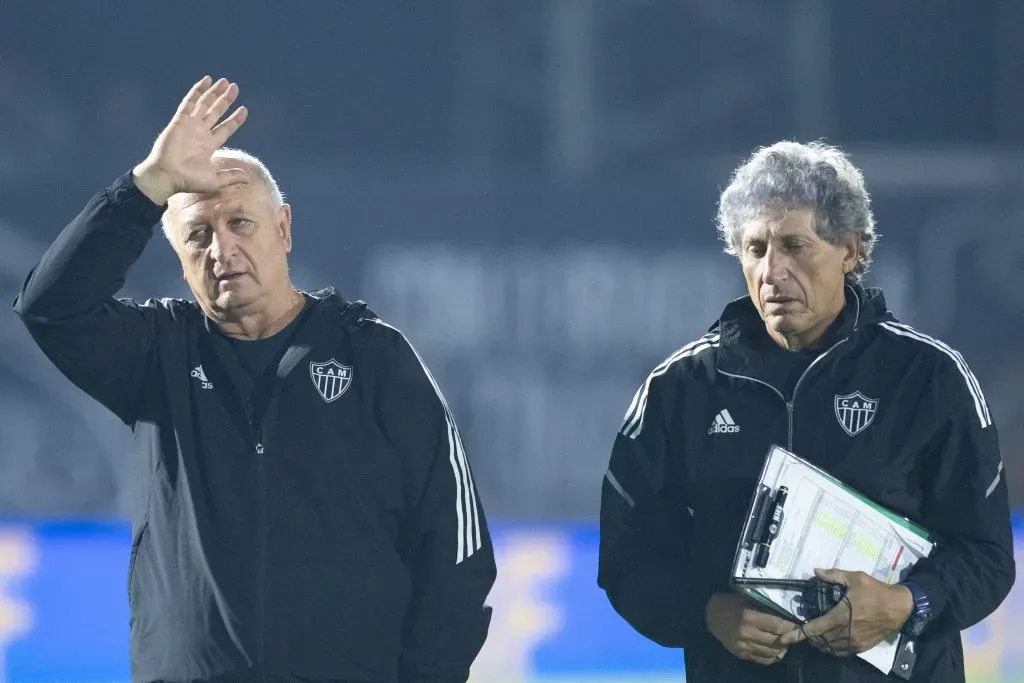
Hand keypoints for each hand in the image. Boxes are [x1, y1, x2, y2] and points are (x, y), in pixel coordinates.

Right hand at [132, 75, 249, 205]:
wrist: (166, 176)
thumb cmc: (188, 181)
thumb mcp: (214, 180)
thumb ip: (230, 176)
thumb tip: (248, 177)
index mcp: (209, 145)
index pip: (225, 128)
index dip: (234, 119)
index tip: (244, 110)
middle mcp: (200, 133)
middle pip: (216, 112)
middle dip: (225, 100)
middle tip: (235, 88)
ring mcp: (190, 125)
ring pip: (205, 104)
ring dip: (214, 92)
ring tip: (225, 82)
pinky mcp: (180, 120)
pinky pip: (190, 102)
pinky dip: (198, 91)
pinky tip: (206, 80)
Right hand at [705, 592, 798, 665]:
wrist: (711, 615)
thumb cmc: (731, 603)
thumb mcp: (747, 599)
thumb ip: (764, 607)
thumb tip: (786, 613)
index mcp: (748, 617)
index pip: (776, 626)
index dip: (790, 627)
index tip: (799, 625)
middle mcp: (746, 634)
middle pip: (776, 641)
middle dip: (789, 638)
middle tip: (795, 634)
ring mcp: (743, 646)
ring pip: (772, 653)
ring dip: (783, 648)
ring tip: (786, 641)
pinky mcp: (742, 654)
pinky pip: (763, 659)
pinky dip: (773, 656)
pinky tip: (776, 649)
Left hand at [779, 568, 913, 655]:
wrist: (900, 607)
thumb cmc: (876, 591)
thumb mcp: (855, 578)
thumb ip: (833, 575)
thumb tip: (816, 572)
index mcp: (840, 616)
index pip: (814, 629)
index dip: (798, 634)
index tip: (784, 638)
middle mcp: (845, 632)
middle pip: (819, 641)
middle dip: (808, 638)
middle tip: (800, 632)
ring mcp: (854, 642)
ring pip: (830, 648)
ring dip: (820, 643)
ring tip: (814, 635)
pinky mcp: (862, 647)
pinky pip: (842, 652)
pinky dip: (832, 648)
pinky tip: (830, 640)